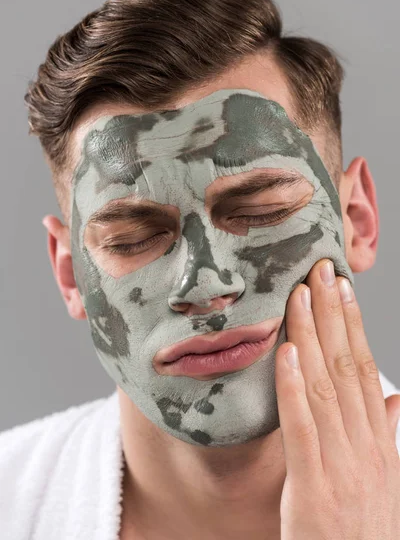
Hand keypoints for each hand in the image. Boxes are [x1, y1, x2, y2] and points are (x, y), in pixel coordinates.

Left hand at [275, 258, 399, 539]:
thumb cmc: (364, 532)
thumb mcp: (385, 480)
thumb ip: (385, 434)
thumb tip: (394, 396)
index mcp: (379, 442)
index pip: (364, 369)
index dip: (352, 324)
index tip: (341, 287)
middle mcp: (365, 447)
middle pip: (346, 367)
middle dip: (332, 314)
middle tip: (320, 270)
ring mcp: (342, 467)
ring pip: (325, 388)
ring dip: (311, 336)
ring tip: (299, 296)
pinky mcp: (314, 490)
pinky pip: (302, 430)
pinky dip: (293, 388)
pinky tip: (285, 353)